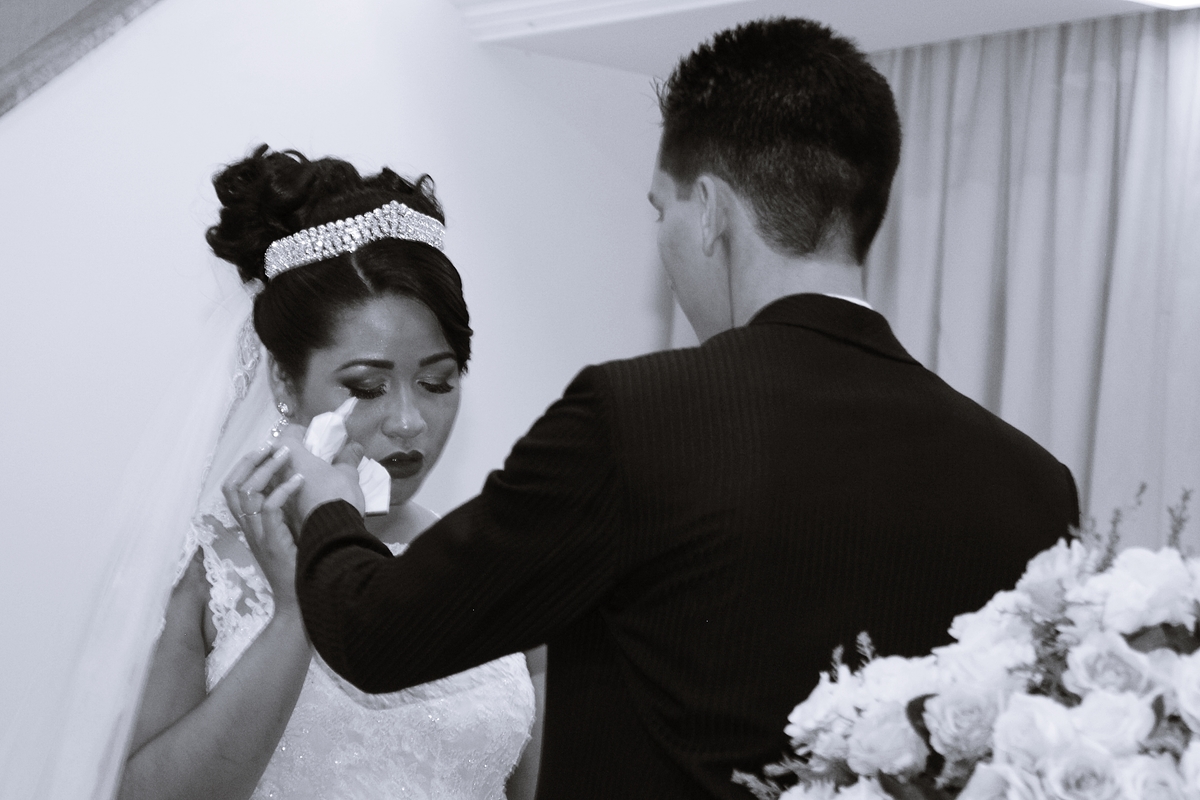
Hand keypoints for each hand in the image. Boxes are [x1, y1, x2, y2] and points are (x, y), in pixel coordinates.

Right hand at [222, 443, 305, 607]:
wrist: (300, 600)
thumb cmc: (299, 565)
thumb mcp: (289, 533)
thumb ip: (289, 512)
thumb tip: (301, 483)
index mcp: (251, 525)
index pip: (232, 489)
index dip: (244, 466)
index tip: (264, 450)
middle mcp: (249, 529)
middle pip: (232, 487)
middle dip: (251, 462)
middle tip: (273, 447)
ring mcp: (258, 536)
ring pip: (247, 493)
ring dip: (267, 469)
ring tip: (287, 455)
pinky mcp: (271, 542)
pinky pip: (268, 510)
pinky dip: (282, 490)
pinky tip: (300, 481)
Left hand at [276, 423, 365, 525]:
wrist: (328, 531)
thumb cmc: (337, 494)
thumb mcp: (347, 474)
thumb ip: (348, 458)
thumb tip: (355, 446)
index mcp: (292, 454)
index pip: (289, 433)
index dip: (301, 433)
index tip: (313, 439)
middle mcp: (276, 471)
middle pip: (275, 455)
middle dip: (288, 455)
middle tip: (306, 459)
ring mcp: (273, 492)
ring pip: (271, 478)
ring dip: (282, 475)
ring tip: (300, 480)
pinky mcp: (275, 512)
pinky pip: (275, 497)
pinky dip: (283, 494)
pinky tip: (299, 499)